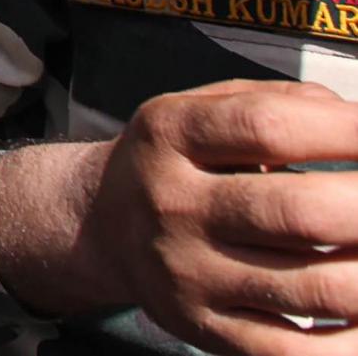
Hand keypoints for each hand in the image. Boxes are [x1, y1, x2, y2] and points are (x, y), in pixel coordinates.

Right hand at [72, 81, 357, 349]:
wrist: (100, 225)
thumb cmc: (176, 161)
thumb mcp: (199, 108)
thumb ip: (276, 102)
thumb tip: (357, 120)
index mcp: (169, 134)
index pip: (267, 127)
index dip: (344, 130)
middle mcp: (172, 203)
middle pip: (297, 212)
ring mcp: (190, 274)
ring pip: (314, 288)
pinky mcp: (206, 330)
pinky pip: (295, 352)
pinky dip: (351, 343)